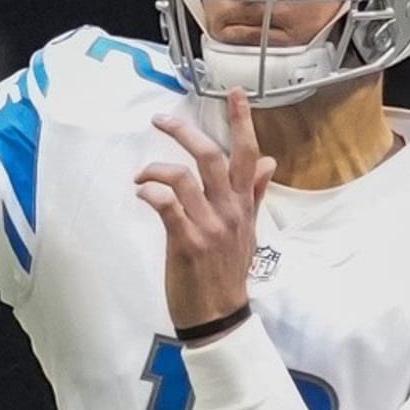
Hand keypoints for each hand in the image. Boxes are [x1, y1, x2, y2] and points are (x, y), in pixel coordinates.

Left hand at [135, 89, 275, 336]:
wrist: (220, 316)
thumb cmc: (229, 271)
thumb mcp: (249, 230)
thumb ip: (254, 193)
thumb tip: (268, 162)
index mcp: (243, 204)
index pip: (247, 154)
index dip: (242, 121)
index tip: (233, 92)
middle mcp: (229, 209)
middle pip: (212, 156)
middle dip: (185, 132)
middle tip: (161, 120)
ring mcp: (210, 225)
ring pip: (185, 177)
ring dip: (157, 168)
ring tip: (141, 174)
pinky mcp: (188, 241)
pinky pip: (168, 205)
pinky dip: (151, 192)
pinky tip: (142, 192)